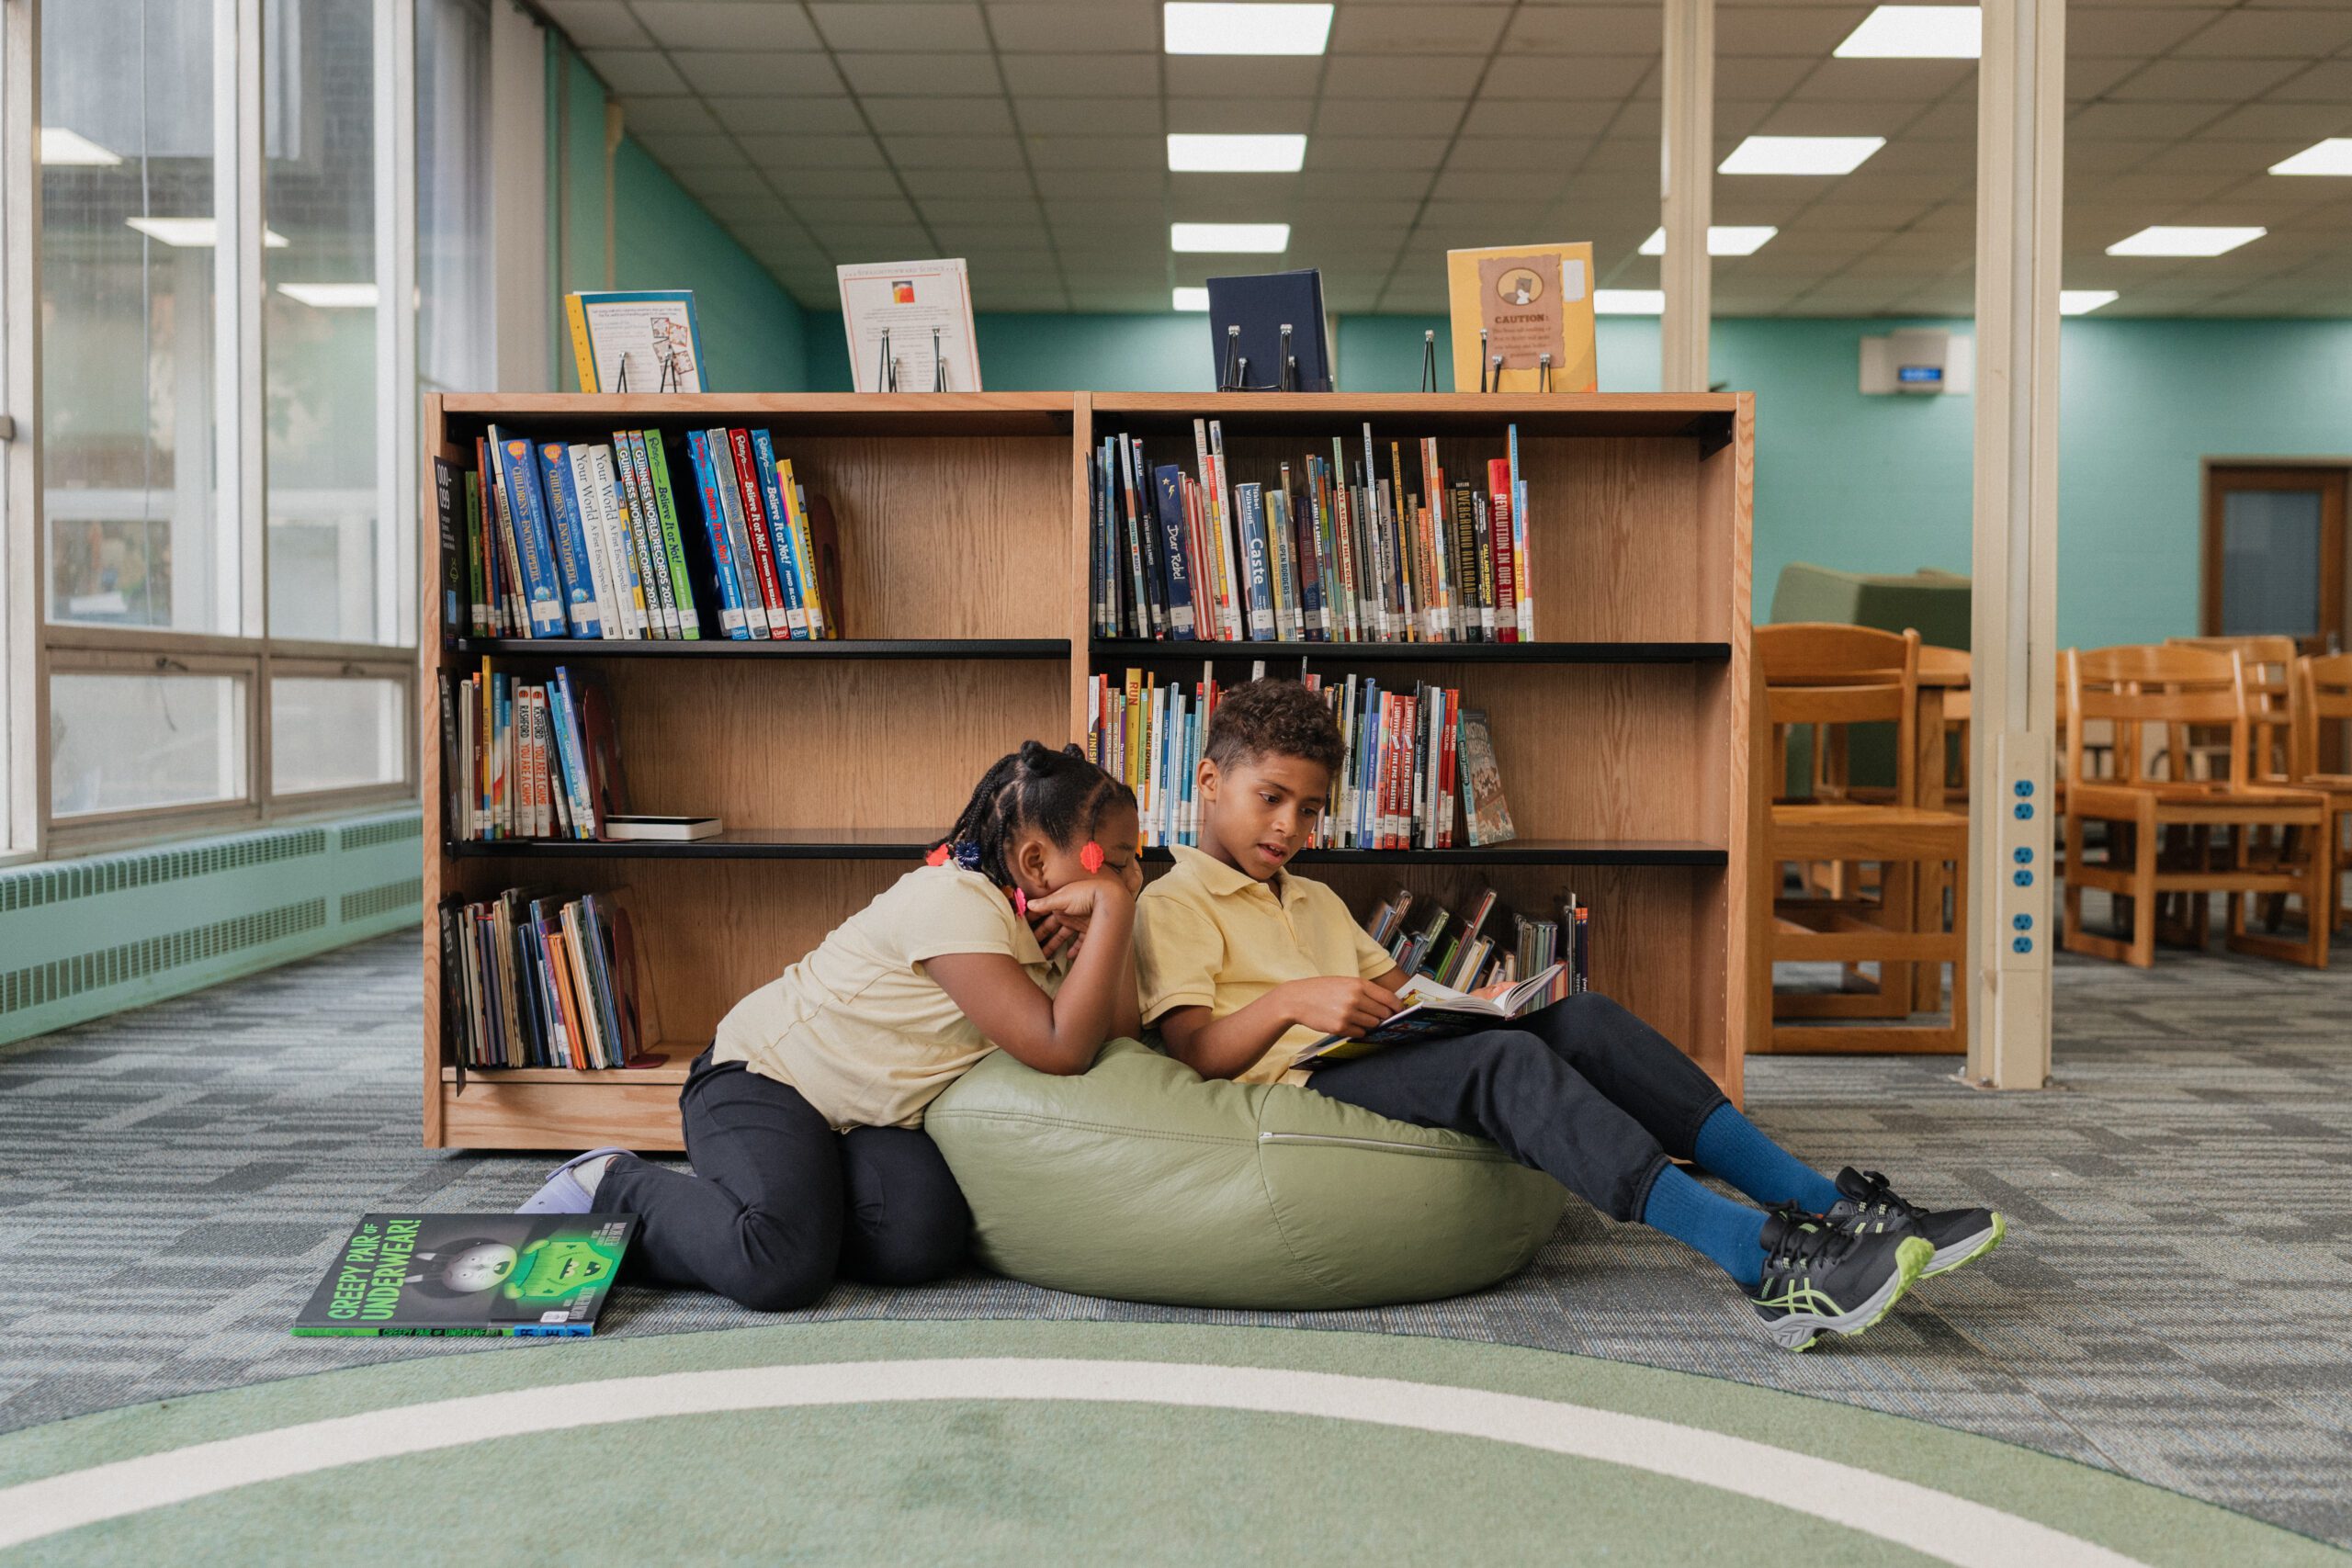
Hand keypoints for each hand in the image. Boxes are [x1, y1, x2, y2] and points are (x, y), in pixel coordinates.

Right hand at [1024, 876, 1131, 960]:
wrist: (1110, 899)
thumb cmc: (1085, 894)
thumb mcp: (1062, 898)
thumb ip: (1046, 903)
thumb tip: (1029, 904)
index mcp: (1060, 903)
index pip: (1043, 912)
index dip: (1033, 919)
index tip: (1022, 928)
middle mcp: (1068, 913)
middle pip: (1051, 927)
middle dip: (1041, 936)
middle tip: (1029, 947)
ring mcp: (1078, 922)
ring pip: (1063, 936)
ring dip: (1054, 945)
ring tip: (1044, 956)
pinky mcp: (1088, 931)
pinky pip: (1079, 943)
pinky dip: (1074, 950)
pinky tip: (1068, 957)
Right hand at [1279, 977, 1398, 1037]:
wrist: (1297, 999)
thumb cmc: (1321, 990)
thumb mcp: (1344, 982)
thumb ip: (1364, 991)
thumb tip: (1387, 1005)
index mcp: (1358, 984)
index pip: (1388, 998)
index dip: (1397, 1006)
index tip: (1399, 1010)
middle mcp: (1355, 998)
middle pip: (1382, 1013)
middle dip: (1382, 1016)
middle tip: (1376, 1016)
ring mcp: (1348, 1014)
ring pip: (1372, 1024)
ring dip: (1369, 1024)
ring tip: (1356, 1017)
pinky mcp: (1340, 1027)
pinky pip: (1360, 1033)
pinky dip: (1357, 1031)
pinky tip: (1347, 1023)